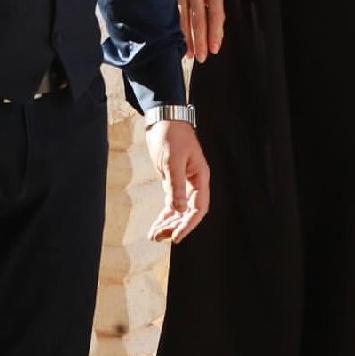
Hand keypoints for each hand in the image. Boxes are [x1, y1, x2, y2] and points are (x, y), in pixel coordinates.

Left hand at [145, 121, 209, 242]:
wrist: (163, 118)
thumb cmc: (171, 136)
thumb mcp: (172, 161)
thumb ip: (176, 186)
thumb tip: (179, 210)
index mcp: (200, 177)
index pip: (198, 208)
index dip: (189, 224)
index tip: (177, 236)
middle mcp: (194, 182)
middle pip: (188, 212)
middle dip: (175, 226)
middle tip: (159, 237)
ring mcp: (183, 182)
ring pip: (178, 209)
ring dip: (168, 222)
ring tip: (155, 235)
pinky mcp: (172, 179)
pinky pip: (170, 201)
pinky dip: (164, 213)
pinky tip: (157, 224)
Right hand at [172, 0, 223, 61]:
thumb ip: (215, 7)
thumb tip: (216, 33)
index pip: (216, 13)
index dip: (215, 32)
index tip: (215, 48)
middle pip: (199, 18)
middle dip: (200, 39)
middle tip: (202, 56)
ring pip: (184, 17)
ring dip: (186, 37)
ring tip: (189, 53)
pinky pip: (174, 13)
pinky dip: (176, 27)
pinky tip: (176, 39)